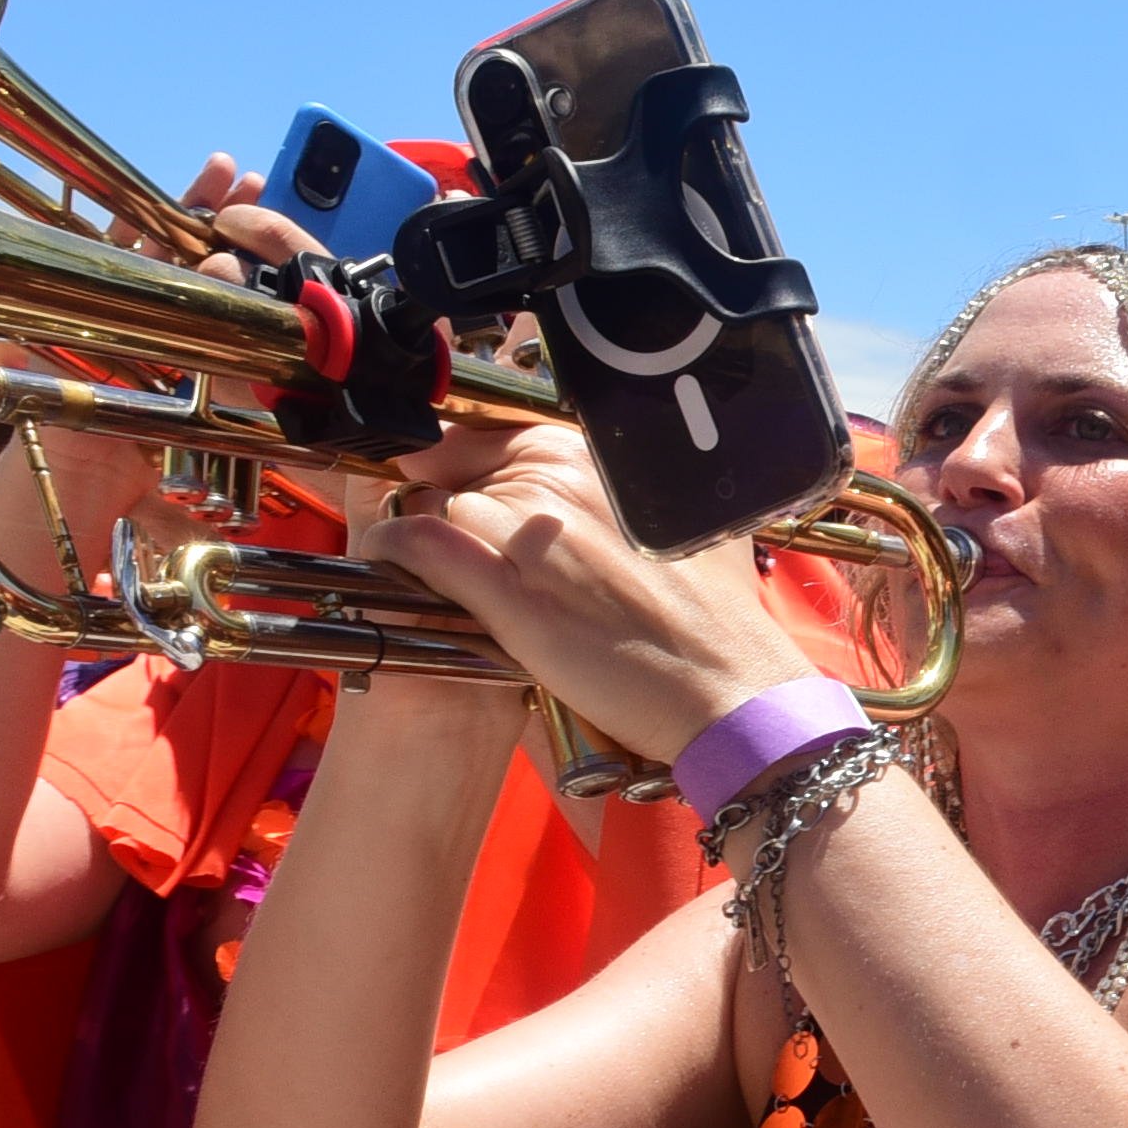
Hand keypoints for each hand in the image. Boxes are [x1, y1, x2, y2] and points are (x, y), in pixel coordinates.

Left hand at [359, 421, 811, 763]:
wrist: (729, 689)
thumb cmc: (716, 618)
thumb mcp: (688, 525)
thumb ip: (635, 492)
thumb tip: (608, 482)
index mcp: (601, 455)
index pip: (502, 438)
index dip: (480, 471)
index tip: (476, 499)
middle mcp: (560, 476)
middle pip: (464, 471)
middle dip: (461, 509)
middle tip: (490, 560)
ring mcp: (529, 528)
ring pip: (438, 505)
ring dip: (438, 538)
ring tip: (465, 579)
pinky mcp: (507, 590)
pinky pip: (418, 544)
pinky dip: (398, 551)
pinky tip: (398, 564)